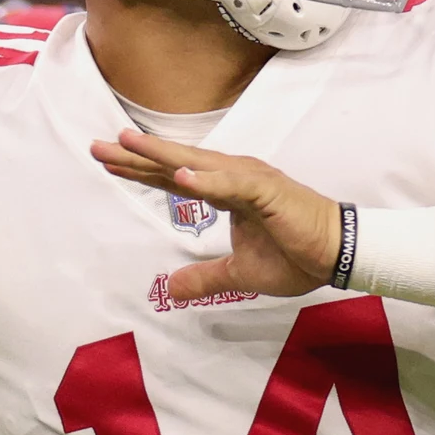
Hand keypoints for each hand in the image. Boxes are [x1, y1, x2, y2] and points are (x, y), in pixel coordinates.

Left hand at [92, 130, 341, 301]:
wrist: (337, 255)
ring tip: (127, 144)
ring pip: (198, 165)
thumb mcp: (239, 274)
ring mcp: (251, 180)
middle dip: (136, 155)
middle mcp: (235, 177)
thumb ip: (205, 277)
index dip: (141, 170)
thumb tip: (171, 290)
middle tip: (97, 146)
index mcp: (227, 191)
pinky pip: (233, 185)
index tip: (108, 161)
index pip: (175, 178)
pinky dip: (207, 181)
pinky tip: (181, 177)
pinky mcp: (269, 192)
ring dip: (162, 155)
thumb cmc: (296, 257)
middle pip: (176, 164)